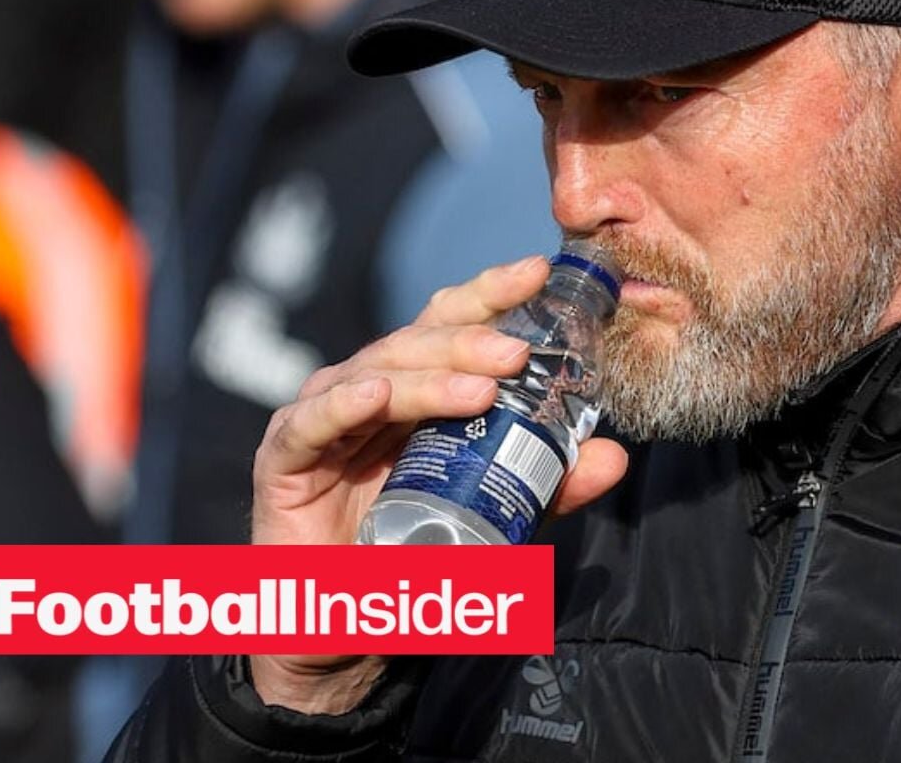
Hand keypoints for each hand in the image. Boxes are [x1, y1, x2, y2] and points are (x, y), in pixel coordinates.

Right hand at [247, 255, 629, 711]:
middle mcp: (369, 388)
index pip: (452, 322)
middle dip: (472, 338)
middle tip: (520, 351)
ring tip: (480, 387)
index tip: (539, 272)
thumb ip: (549, 484)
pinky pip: (313, 422)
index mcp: (417, 388)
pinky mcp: (285, 457)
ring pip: (376, 372)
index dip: (491, 292)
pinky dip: (344, 404)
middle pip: (419, 340)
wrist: (346, 629)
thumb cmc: (416, 556)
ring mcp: (324, 417)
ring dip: (430, 375)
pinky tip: (376, 395)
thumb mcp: (497, 515)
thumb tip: (615, 456)